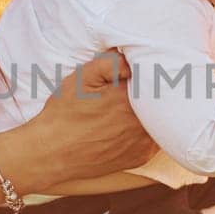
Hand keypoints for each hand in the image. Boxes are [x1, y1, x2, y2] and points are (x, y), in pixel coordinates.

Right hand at [28, 51, 155, 184]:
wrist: (52, 153)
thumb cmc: (64, 114)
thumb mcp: (81, 78)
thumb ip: (110, 62)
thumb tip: (132, 57)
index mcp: (130, 99)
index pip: (155, 78)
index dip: (149, 72)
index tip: (141, 69)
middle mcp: (142, 123)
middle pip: (163, 99)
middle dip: (152, 90)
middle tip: (137, 85)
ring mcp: (144, 143)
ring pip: (161, 119)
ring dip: (153, 111)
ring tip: (131, 105)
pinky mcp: (142, 156)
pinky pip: (154, 137)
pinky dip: (147, 129)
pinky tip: (129, 124)